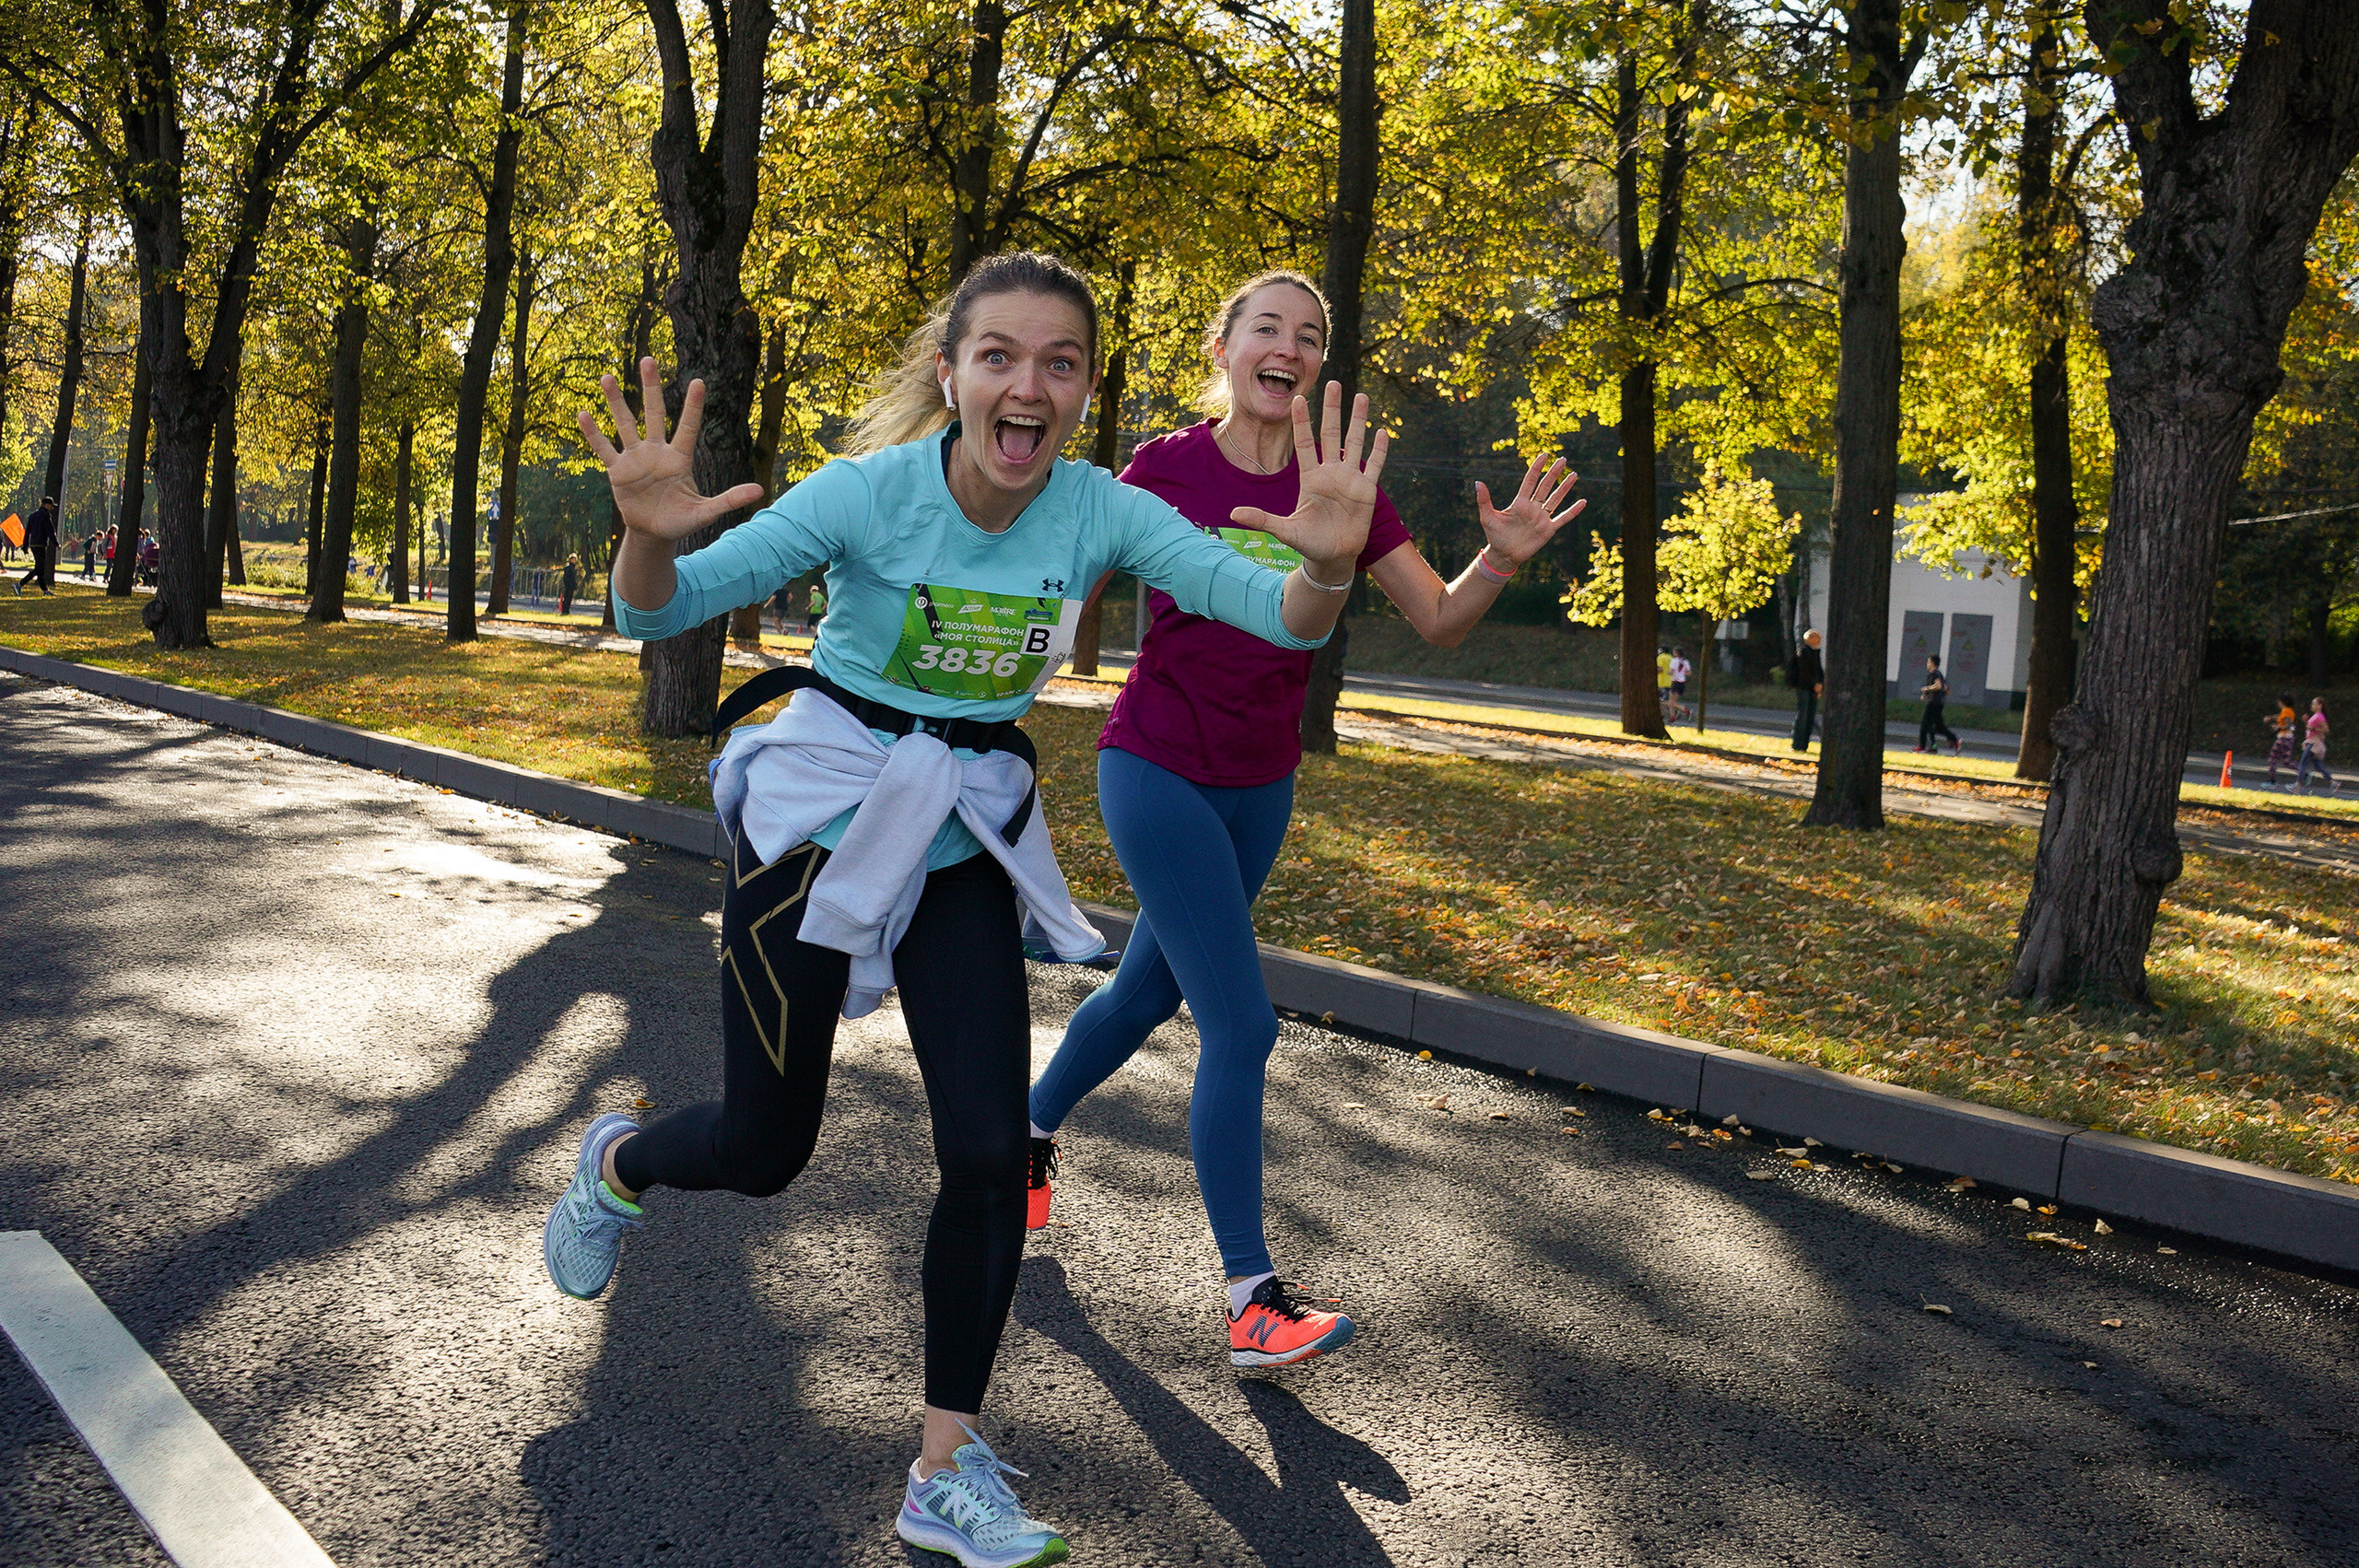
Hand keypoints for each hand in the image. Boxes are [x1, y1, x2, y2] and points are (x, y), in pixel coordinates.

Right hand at [577, 357, 763, 540]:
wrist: (654, 533)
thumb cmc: (682, 520)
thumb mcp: (705, 512)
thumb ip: (729, 499)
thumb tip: (760, 489)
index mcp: (680, 459)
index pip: (688, 427)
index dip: (693, 407)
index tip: (699, 382)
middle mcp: (657, 452)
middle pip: (654, 414)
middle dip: (651, 388)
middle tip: (648, 359)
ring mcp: (635, 459)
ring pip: (625, 424)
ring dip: (616, 402)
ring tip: (608, 377)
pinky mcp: (617, 472)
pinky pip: (604, 449)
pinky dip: (593, 434)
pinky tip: (583, 414)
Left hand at [1230, 381, 1389, 573]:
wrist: (1332, 557)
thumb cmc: (1308, 542)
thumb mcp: (1284, 530)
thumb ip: (1262, 519)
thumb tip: (1233, 513)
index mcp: (1310, 478)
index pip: (1304, 443)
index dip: (1302, 421)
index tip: (1298, 398)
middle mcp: (1331, 473)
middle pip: (1332, 434)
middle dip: (1332, 409)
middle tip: (1332, 382)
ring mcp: (1350, 480)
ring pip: (1355, 443)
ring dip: (1358, 420)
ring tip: (1361, 395)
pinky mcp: (1367, 491)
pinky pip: (1375, 465)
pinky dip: (1379, 450)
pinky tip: (1382, 431)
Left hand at [1474, 456, 1583, 567]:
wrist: (1504, 555)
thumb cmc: (1494, 535)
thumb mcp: (1487, 517)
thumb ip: (1484, 500)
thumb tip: (1477, 482)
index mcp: (1519, 503)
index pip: (1530, 481)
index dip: (1537, 468)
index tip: (1544, 455)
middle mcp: (1532, 508)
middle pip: (1545, 487)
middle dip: (1554, 473)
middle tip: (1563, 459)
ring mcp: (1541, 518)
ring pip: (1556, 499)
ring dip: (1565, 488)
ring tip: (1574, 475)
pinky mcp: (1548, 530)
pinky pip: (1563, 518)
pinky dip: (1572, 511)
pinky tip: (1583, 502)